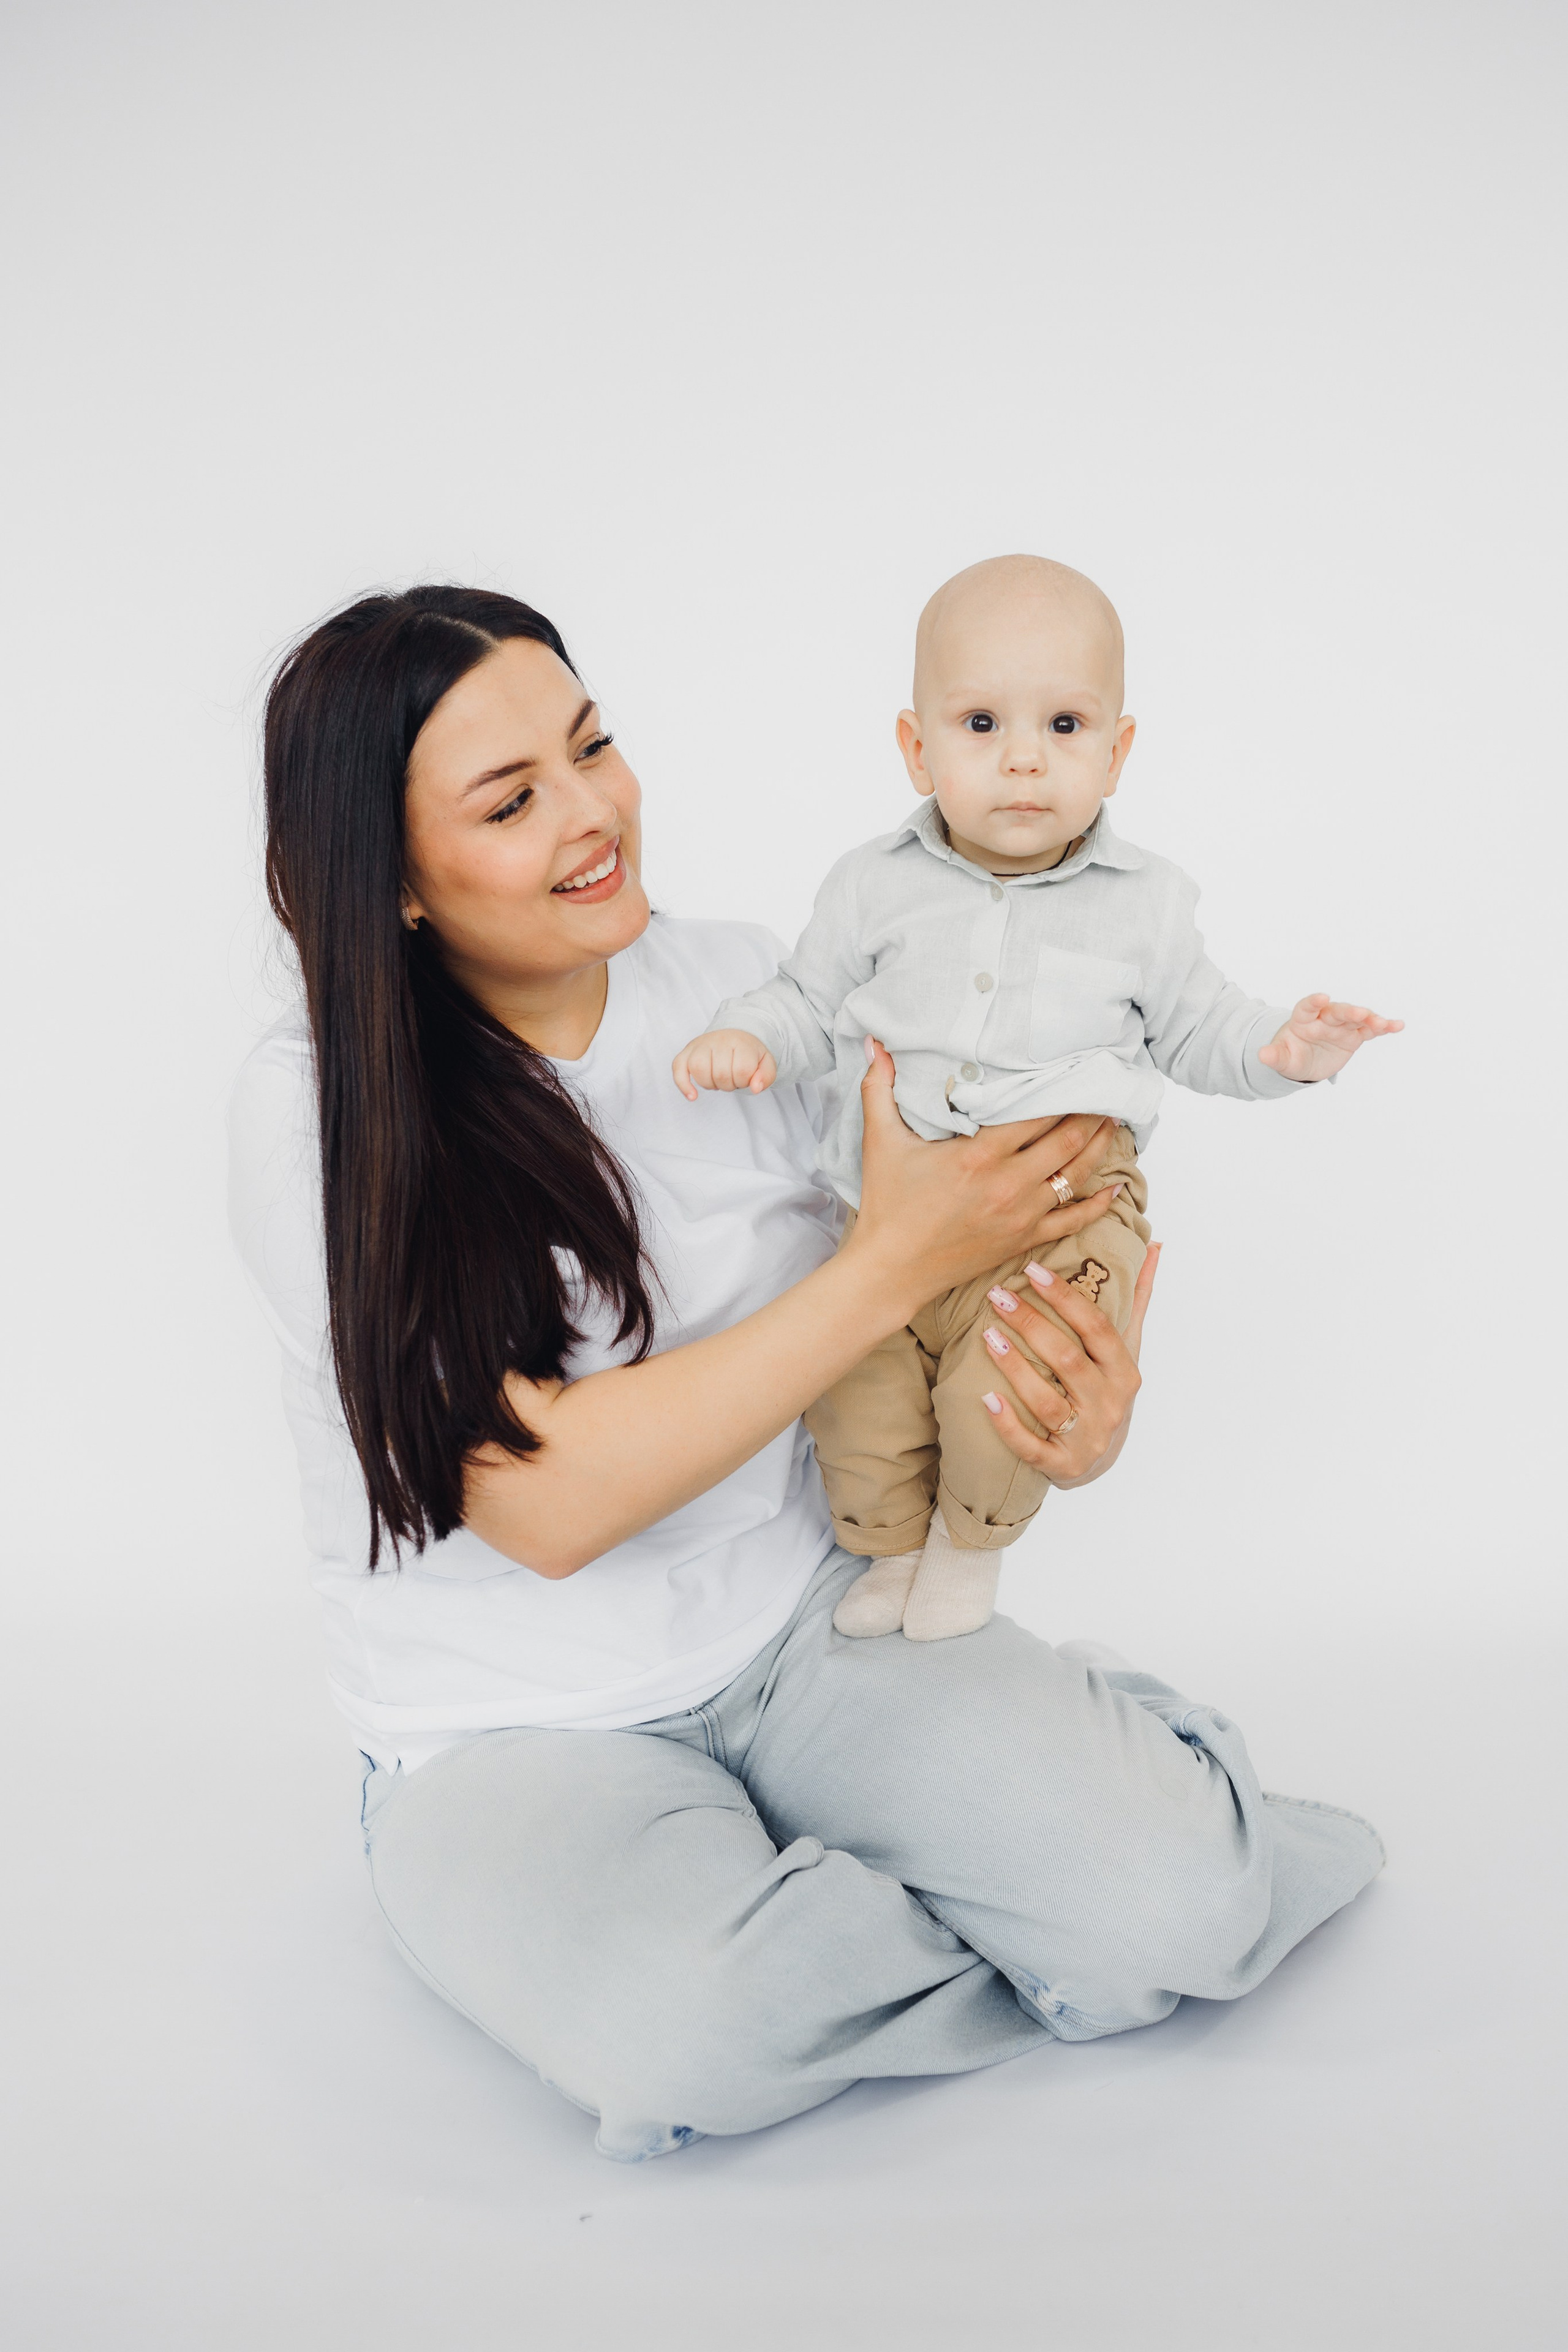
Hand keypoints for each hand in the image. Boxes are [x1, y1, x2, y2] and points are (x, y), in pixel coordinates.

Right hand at [673, 1028, 778, 1099]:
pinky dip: (683, 1085)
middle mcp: (719, 1040)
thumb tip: (755, 1088)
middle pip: (721, 1074)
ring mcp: (700, 1044)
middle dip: (729, 1084)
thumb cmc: (749, 1053)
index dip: (745, 1082)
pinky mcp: (686, 1051)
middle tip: (732, 1078)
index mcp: (741, 1042)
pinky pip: (678, 1067)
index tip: (746, 1077)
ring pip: (699, 1070)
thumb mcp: (766, 1063)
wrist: (736, 1033)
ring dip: (710, 1084)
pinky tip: (692, 1096)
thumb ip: (766, 1076)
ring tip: (718, 1080)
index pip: (742, 1071)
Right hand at [847, 1037, 1124, 1316]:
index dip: (1061, 1090)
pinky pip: (1073, 1221)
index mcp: (978, 1155)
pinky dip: (1098, 1204)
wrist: (891, 1270)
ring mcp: (1021, 1214)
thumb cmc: (887, 1205)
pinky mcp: (1024, 1239)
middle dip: (1090, 1113)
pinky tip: (1116, 1187)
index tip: (1076, 1070)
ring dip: (1099, 1147)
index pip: (1035, 1114)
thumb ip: (879, 1088)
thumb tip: (876, 1043)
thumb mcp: (880, 1141)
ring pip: (1075, 1175)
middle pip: (1065, 1140)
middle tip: (1106, 1090)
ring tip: (1114, 1123)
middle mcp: (1008, 1184)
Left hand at [979, 1241, 1160, 1488]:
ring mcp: (1086, 1438)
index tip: (1033, 1270)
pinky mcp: (1060, 1466)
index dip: (1066, 1298)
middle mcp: (1109, 1405)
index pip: (1097, 1328)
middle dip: (1031, 1324)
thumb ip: (1137, 1299)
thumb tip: (1155, 1248)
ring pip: (1047, 1401)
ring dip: (1015, 1367)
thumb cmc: (1108, 1392)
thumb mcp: (1127, 1349)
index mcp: (1125, 1372)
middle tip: (998, 1296)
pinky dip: (1008, 1425)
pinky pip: (1030, 1447)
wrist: (1100, 1462)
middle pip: (1068, 1359)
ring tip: (987, 1335)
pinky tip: (986, 1399)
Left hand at [1257, 994, 1403, 1082]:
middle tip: (1361, 1013)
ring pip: (1357, 1018)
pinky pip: (1370, 1030)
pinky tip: (1398, 1025)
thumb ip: (1274, 1056)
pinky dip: (1383, 1027)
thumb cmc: (1290, 1056)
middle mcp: (1324, 1018)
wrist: (1304, 1063)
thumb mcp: (1282, 1060)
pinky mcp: (1354, 1036)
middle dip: (1349, 1011)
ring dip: (1370, 1019)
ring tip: (1384, 1023)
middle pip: (1337, 1011)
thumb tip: (1262, 1055)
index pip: (1307, 1007)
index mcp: (1303, 1019)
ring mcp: (1341, 1026)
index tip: (1322, 997)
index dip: (1314, 1001)